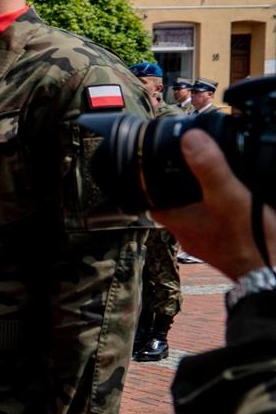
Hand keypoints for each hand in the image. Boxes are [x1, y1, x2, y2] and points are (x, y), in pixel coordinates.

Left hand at [152, 130, 272, 280]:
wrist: (274, 274)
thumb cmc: (250, 241)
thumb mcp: (229, 196)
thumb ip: (209, 168)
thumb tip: (190, 139)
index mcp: (179, 223)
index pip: (151, 200)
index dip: (150, 182)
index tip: (157, 164)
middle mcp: (189, 235)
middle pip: (174, 205)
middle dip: (182, 187)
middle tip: (193, 167)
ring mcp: (209, 243)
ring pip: (197, 214)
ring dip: (204, 198)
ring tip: (216, 180)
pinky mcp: (228, 247)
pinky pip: (218, 223)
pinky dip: (223, 211)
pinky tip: (238, 202)